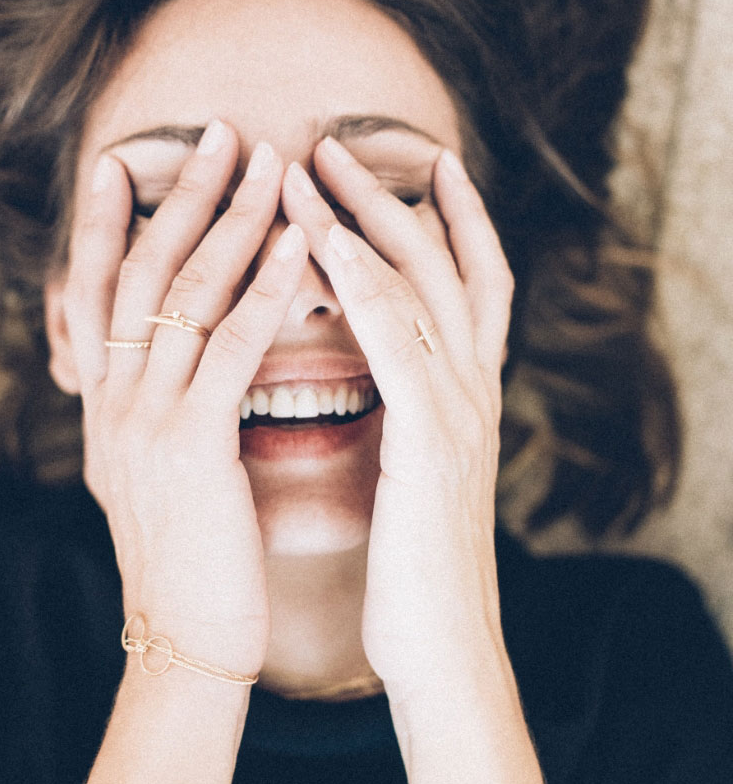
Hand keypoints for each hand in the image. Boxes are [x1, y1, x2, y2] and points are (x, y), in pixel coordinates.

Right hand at [49, 121, 307, 674]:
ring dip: (229, 219)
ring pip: (182, 294)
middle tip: (219, 131)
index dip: (98, 221)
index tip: (119, 161)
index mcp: (102, 403)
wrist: (181, 638)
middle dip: (178, 194)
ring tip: (269, 161)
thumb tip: (151, 367)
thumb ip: (144, 410)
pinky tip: (299, 242)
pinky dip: (264, 288)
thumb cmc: (180, 553)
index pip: (91, 290)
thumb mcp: (143, 471)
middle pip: (137, 269)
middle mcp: (111, 398)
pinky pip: (229, 347)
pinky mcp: (191, 444)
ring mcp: (144, 418)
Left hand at [280, 139, 513, 684]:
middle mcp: (471, 386)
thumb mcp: (411, 466)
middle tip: (337, 140)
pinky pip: (398, 345)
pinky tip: (327, 246)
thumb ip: (404, 412)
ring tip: (312, 167)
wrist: (442, 643)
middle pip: (439, 263)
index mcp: (462, 392)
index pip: (467, 282)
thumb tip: (378, 374)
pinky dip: (367, 289)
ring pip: (418, 288)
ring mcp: (460, 408)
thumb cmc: (411, 558)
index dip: (448, 217)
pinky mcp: (432, 441)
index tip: (417, 164)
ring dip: (364, 220)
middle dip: (390, 196)